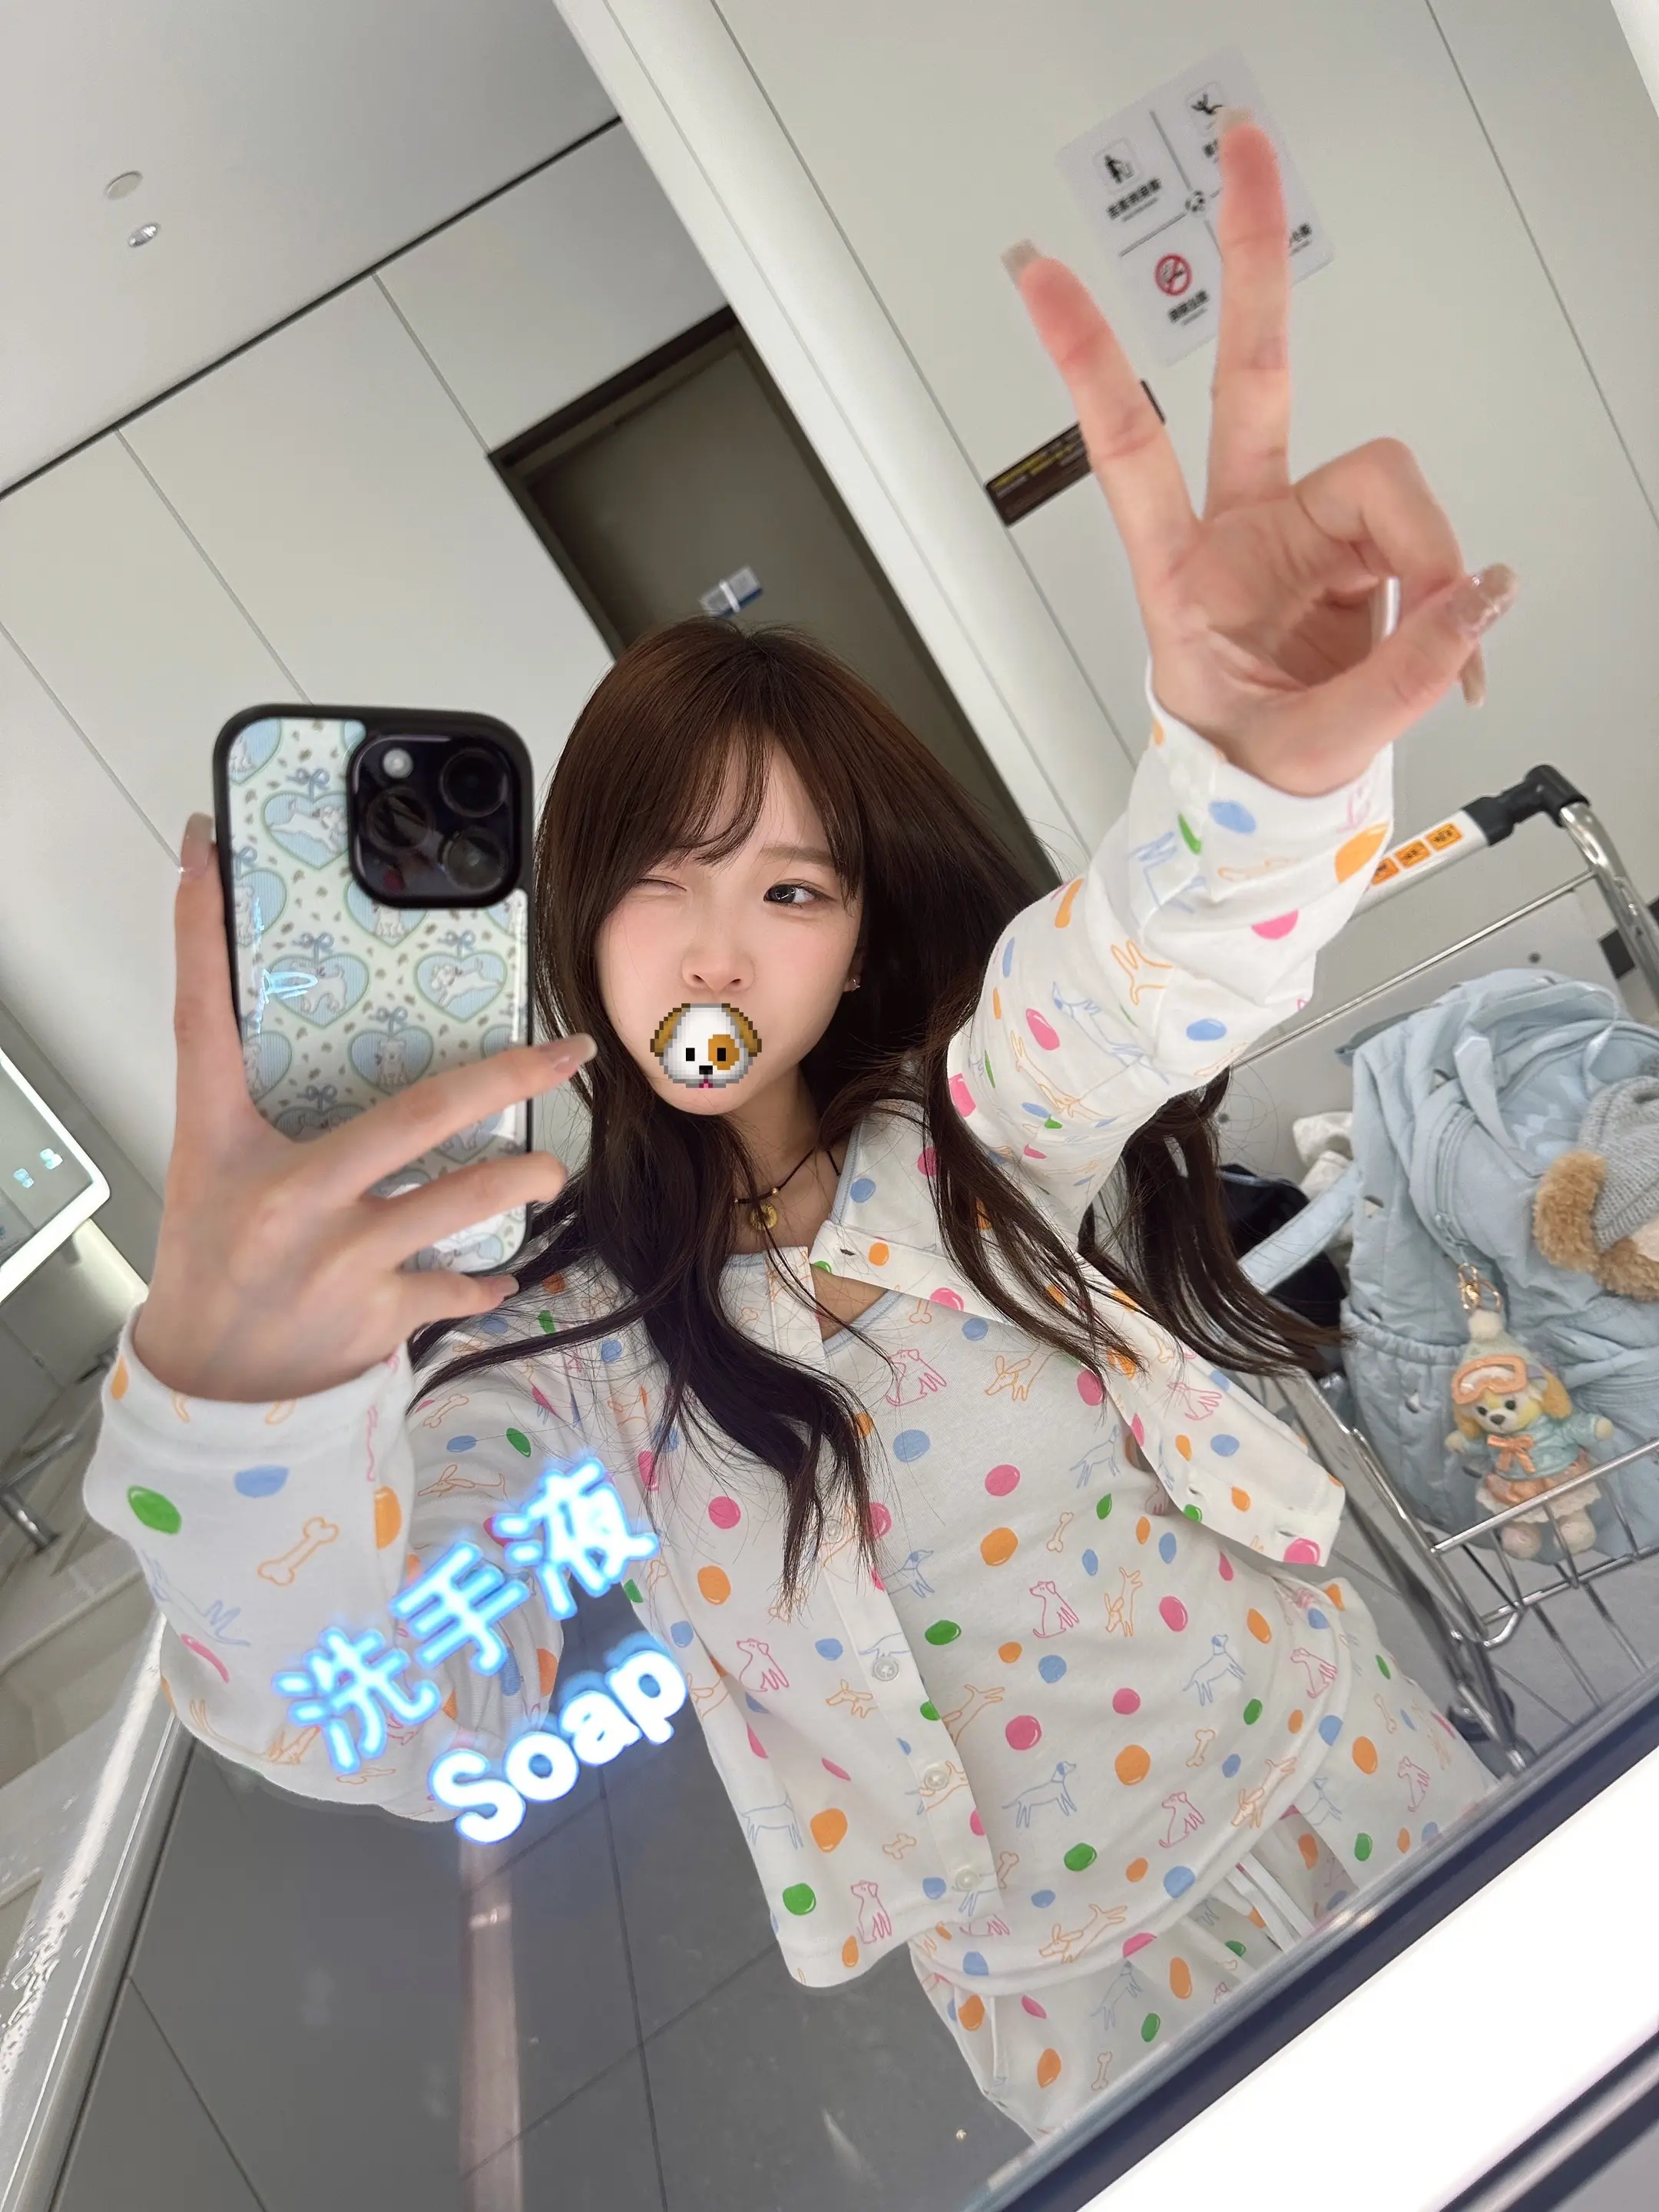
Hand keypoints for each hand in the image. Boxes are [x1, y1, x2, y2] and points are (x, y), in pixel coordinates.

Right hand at [131, 814, 592, 1401]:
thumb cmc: (211, 1258)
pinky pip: (457, 1285)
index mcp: (231, 1144)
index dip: (203, 939)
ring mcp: (342, 1262)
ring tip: (547, 1172)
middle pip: (414, 1117)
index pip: (207, 1024)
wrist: (207, 1385)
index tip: (205, 856)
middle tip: (568, 1051)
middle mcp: (292, 1198)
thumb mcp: (209, 1163)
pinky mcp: (378, 1316)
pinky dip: (483, 1278)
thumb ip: (234, 1082)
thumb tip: (256, 1000)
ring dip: (520, 1182)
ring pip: (461, 1205)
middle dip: (505, 1079)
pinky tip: (502, 1270)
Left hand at [1010, 113, 1515, 796]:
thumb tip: (1477, 597)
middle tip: (1247, 149)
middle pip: (1255, 378)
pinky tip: (1452, 637)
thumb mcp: (1305, 749)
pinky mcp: (1361, 555)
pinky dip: (1455, 592)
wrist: (1272, 815)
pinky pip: (1430, 540)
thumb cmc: (1249, 778)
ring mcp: (1304, 537)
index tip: (1044, 276)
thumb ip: (1396, 676)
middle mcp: (1241, 535)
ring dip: (1429, 556)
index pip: (1128, 451)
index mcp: (1182, 577)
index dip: (1091, 363)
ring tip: (1435, 643)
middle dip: (1254, 266)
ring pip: (1387, 481)